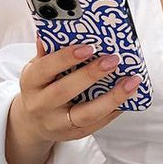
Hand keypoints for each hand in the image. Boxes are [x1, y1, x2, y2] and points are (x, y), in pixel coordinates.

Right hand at [9, 38, 141, 152]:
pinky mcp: (74, 135)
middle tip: (113, 60)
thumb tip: (53, 29)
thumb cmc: (40, 87)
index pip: (45, 68)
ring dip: (112, 97)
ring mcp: (57, 123)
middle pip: (65, 91)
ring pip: (86, 114)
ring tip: (131, 81)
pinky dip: (114, 110)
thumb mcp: (36, 69)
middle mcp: (41, 104)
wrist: (32, 123)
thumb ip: (47, 53)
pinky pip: (97, 124)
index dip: (65, 57)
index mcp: (31, 83)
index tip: (88, 47)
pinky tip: (129, 97)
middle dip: (91, 75)